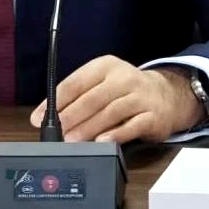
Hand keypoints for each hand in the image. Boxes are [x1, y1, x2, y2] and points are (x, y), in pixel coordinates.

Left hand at [29, 55, 204, 143]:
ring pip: (110, 112)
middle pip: (92, 98)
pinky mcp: (153, 115)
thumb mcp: (104, 83)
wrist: (169, 94)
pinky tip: (102, 141)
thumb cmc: (127, 90)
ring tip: (72, 141)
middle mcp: (123, 78)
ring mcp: (140, 96)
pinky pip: (132, 126)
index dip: (57, 101)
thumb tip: (49, 116)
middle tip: (56, 132)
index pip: (76, 82)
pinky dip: (116, 134)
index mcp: (105, 66)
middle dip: (71, 117)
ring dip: (88, 128)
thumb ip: (80, 97)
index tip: (40, 117)